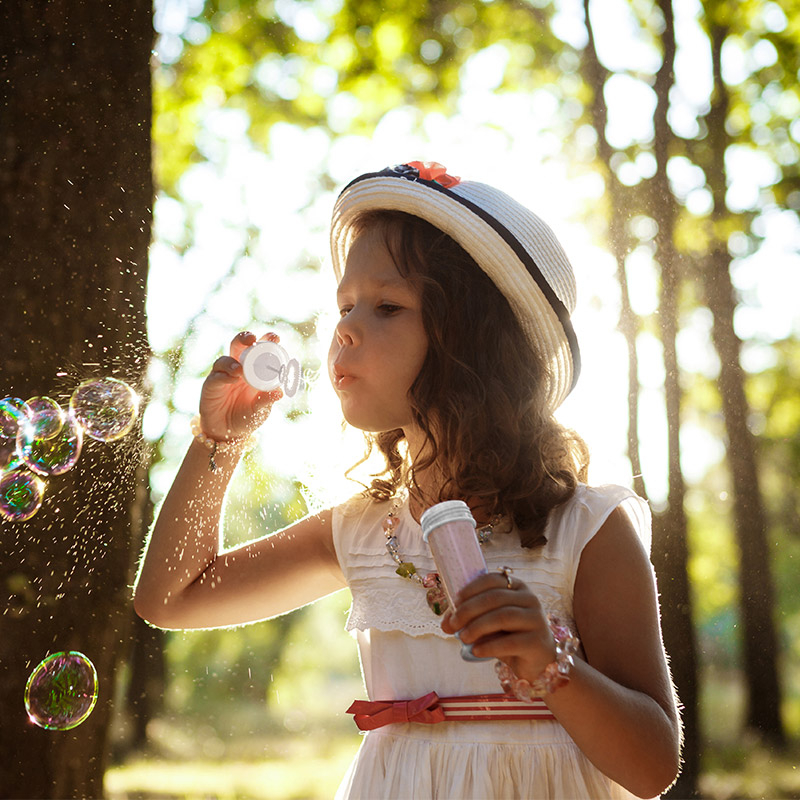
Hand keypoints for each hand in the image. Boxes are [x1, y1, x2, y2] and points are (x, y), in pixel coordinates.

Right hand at [198, 331, 283, 440]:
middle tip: (252, 339)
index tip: (274, 337)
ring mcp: (223, 375)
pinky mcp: (211, 385)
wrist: (227, 433)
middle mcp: (238, 368)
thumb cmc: (246, 418)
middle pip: (238, 346)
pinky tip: (231, 379)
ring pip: (225, 359)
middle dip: (244, 338)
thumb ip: (267, 400)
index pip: (260, 350)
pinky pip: (216, 376)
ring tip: (239, 371)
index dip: (266, 341)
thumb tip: (279, 392)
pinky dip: (224, 376)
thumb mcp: (260, 411)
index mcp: (254, 370)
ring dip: (232, 363)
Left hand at [440, 571, 556, 683]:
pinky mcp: (538, 642)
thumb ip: (470, 618)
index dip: (470, 589)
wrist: (536, 663)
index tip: (454, 603)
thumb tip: (446, 622)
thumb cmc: (509, 636)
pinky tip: (476, 651)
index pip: (492, 580)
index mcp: (517, 587)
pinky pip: (510, 642)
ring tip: (463, 638)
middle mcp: (530, 599)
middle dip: (468, 610)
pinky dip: (489, 646)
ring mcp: (537, 619)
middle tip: (452, 625)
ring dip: (477, 627)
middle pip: (494, 598)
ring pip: (502, 617)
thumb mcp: (489, 623)